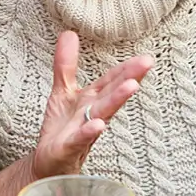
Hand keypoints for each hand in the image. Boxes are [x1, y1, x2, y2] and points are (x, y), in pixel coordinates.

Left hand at [32, 31, 152, 178]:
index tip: (146, 58)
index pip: (112, 81)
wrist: (48, 162)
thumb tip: (70, 33)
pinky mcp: (69, 147)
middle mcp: (93, 114)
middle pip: (112, 93)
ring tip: (130, 87)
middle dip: (129, 78)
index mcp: (93, 99)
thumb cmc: (62, 128)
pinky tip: (97, 125)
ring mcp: (83, 131)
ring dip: (116, 100)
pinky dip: (89, 131)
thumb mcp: (63, 91)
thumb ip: (66, 64)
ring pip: (102, 113)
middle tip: (147, 64)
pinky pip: (80, 138)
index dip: (127, 69)